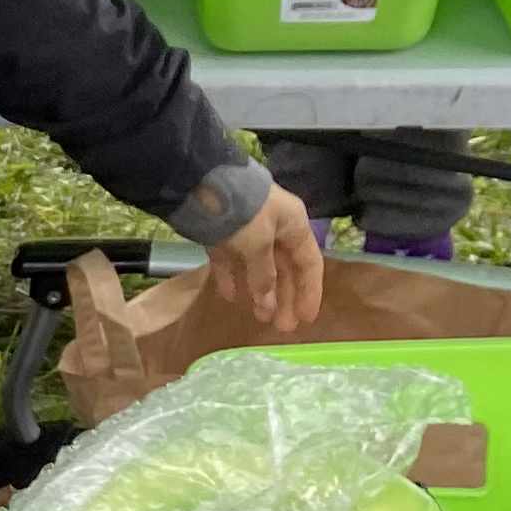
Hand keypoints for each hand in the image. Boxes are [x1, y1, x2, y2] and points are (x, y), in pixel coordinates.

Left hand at [205, 184, 325, 332]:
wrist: (201, 183)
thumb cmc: (242, 212)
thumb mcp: (258, 244)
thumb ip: (264, 274)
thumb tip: (267, 301)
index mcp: (294, 224)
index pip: (310, 263)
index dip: (310, 291)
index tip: (307, 319)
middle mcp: (274, 227)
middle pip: (285, 268)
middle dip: (285, 298)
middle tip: (282, 327)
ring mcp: (248, 230)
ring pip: (259, 267)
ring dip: (260, 292)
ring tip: (259, 317)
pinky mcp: (222, 233)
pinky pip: (231, 260)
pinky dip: (231, 277)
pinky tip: (230, 297)